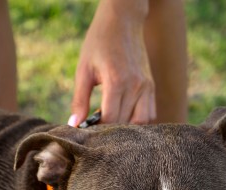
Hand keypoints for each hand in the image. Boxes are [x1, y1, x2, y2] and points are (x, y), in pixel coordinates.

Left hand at [70, 0, 154, 125]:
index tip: (86, 131)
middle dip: (109, 131)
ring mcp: (147, 87)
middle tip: (95, 130)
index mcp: (117, 81)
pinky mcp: (151, 87)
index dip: (97, 130)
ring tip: (110, 124)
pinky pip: (150, 114)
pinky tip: (123, 119)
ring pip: (141, 123)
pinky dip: (138, 122)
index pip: (110, 120)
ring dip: (126, 130)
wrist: (123, 21)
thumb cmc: (99, 43)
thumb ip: (79, 100)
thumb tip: (74, 124)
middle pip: (125, 124)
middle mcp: (136, 86)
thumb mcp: (83, 70)